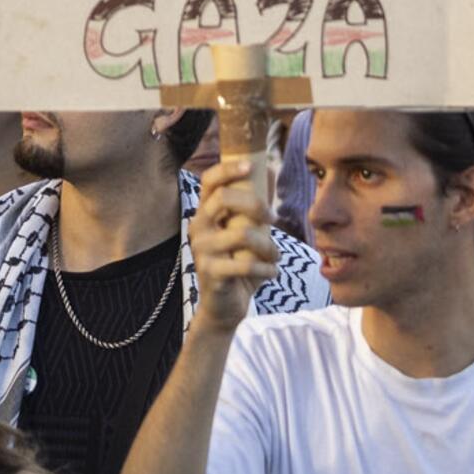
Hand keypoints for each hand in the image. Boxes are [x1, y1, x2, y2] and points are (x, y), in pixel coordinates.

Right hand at [189, 156, 279, 332]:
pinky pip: (245, 265)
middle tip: (273, 218)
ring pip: (241, 234)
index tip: (249, 165)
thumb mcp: (247, 232)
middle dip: (255, 205)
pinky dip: (266, 269)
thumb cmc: (238, 265)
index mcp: (205, 213)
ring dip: (268, 245)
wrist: (225, 308)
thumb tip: (267, 167)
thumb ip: (253, 206)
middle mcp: (198, 226)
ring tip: (276, 256)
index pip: (209, 182)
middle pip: (223, 199)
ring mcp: (202, 250)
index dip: (227, 169)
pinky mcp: (211, 272)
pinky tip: (272, 273)